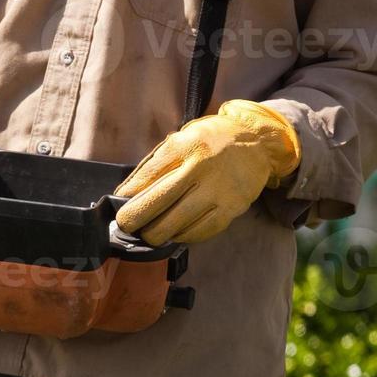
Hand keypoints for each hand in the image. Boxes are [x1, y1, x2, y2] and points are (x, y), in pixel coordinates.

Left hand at [114, 100, 300, 245]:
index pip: (148, 176)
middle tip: (127, 225)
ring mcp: (217, 191)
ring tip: (150, 231)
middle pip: (158, 202)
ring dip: (156, 233)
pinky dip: (181, 236)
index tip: (119, 206)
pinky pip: (198, 232)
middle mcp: (201, 168)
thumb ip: (157, 164)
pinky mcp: (230, 209)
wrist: (257, 143)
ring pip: (176, 223)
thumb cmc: (211, 142)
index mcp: (186, 146)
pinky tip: (174, 232)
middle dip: (135, 219)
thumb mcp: (182, 139)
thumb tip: (127, 194)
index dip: (128, 196)